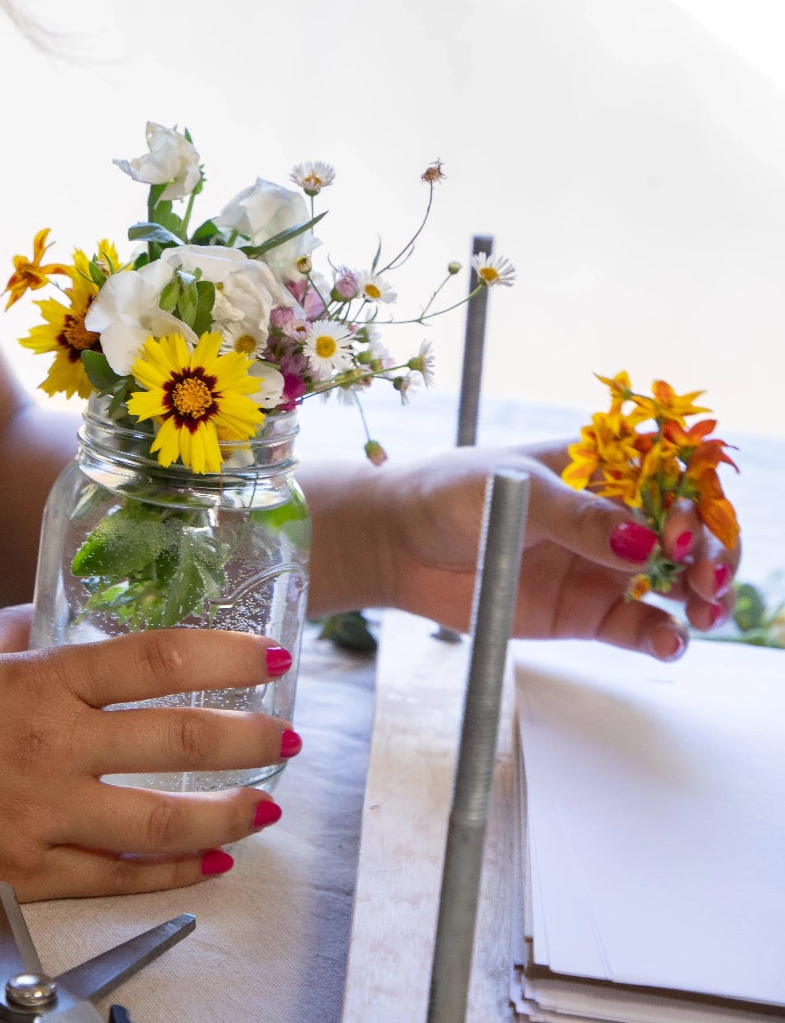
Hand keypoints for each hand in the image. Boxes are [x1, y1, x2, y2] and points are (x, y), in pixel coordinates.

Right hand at [0, 606, 291, 903]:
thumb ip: (25, 631)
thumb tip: (70, 618)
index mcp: (37, 681)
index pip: (157, 662)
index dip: (227, 661)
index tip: (273, 660)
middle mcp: (50, 748)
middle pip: (178, 743)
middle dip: (248, 740)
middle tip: (288, 736)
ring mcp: (38, 818)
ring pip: (160, 822)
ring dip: (227, 816)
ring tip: (265, 807)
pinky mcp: (20, 875)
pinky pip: (114, 878)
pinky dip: (170, 872)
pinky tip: (206, 863)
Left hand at [377, 440, 740, 657]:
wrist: (396, 545)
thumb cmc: (449, 494)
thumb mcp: (514, 490)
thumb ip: (576, 517)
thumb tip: (642, 541)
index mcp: (598, 467)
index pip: (669, 477)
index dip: (693, 500)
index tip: (685, 529)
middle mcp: (609, 515)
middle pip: (686, 531)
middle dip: (711, 551)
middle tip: (707, 579)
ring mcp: (601, 566)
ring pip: (674, 582)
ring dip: (702, 595)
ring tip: (704, 612)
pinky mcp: (585, 613)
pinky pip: (639, 626)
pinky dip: (664, 635)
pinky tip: (671, 640)